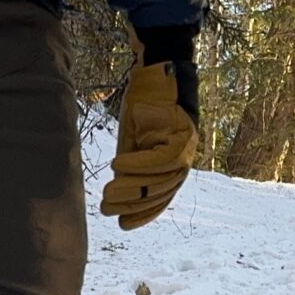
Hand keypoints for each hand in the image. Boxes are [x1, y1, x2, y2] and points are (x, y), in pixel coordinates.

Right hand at [98, 61, 198, 230]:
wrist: (157, 71)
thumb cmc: (144, 105)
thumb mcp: (134, 139)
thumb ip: (131, 163)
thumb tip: (118, 190)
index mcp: (174, 162)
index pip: (161, 196)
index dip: (143, 213)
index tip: (123, 224)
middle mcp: (185, 157)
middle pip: (160, 191)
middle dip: (132, 203)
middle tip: (106, 208)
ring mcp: (187, 146)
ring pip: (162, 178)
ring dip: (133, 187)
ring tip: (109, 192)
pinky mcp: (183, 131)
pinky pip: (162, 157)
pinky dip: (140, 164)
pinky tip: (117, 165)